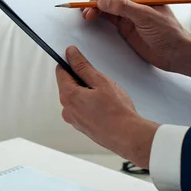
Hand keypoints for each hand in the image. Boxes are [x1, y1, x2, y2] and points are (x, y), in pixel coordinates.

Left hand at [56, 46, 158, 168]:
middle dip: (81, 79)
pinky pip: (81, 109)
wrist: (129, 137)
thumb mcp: (100, 81)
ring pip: (75, 98)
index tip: (80, 59)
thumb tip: (70, 53)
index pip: (61, 71)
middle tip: (100, 82)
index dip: (70, 62)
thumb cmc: (117, 111)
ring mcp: (73, 120)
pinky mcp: (82, 127)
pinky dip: (89, 105)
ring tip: (105, 96)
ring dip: (86, 92)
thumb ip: (83, 66)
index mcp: (68, 96)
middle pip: (68, 85)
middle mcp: (66, 110)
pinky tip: (104, 107)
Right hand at [83, 0, 190, 71]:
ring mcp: (129, 13)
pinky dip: (98, 16)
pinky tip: (91, 18)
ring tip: (87, 15)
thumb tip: (102, 1)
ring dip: (96, 8)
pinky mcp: (124, 25)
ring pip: (107, 5)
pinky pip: (107, 17)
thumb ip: (123, 7)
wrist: (175, 54)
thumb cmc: (168, 33)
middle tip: (90, 9)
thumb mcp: (146, 16)